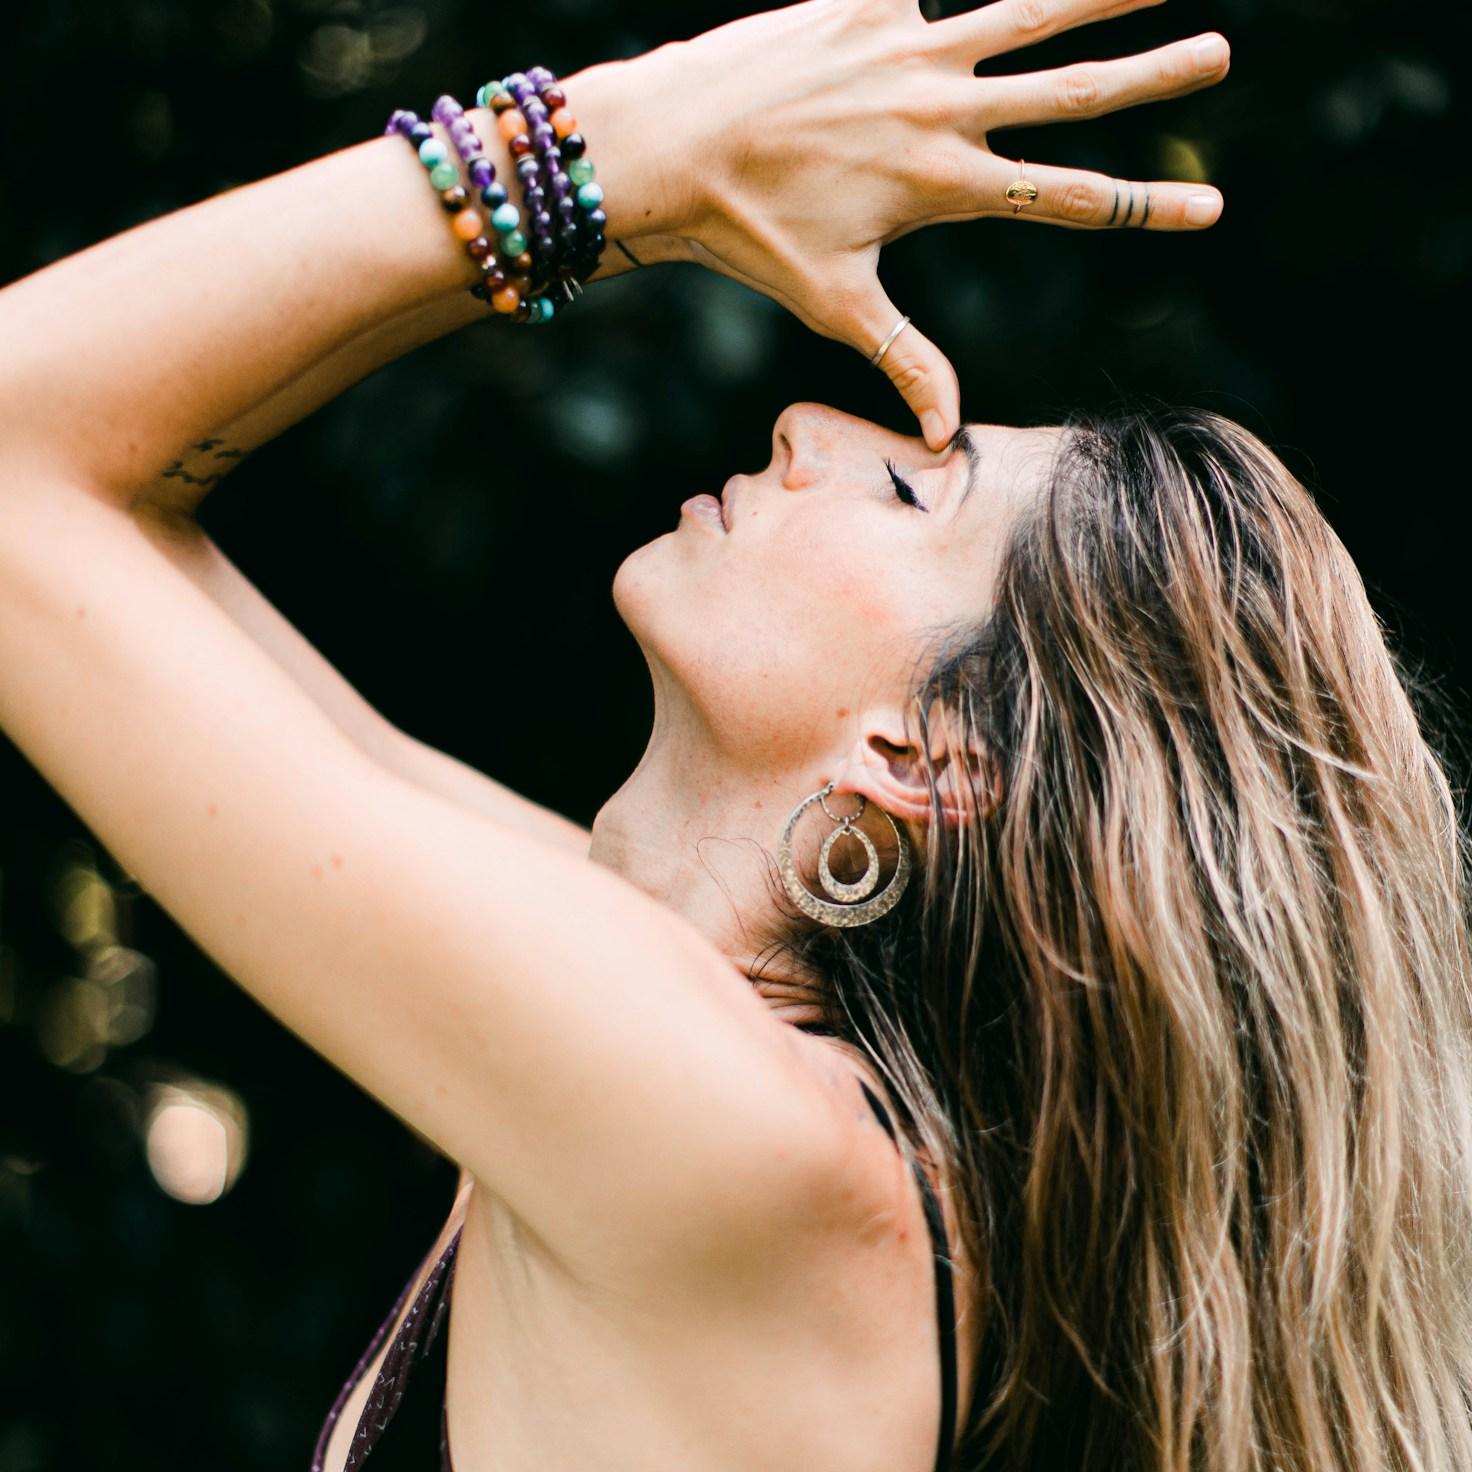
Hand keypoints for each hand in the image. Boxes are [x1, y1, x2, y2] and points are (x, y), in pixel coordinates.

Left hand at [652, 0, 1230, 449]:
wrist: (669, 147)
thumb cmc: (747, 235)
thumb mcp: (835, 304)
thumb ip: (906, 360)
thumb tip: (948, 439)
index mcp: (944, 186)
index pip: (1066, 201)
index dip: (1143, 206)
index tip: (1210, 207)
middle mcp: (939, 111)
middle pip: (1068, 93)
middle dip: (1151, 75)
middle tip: (1220, 56)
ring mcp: (906, 49)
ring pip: (1023, 12)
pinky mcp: (862, 4)